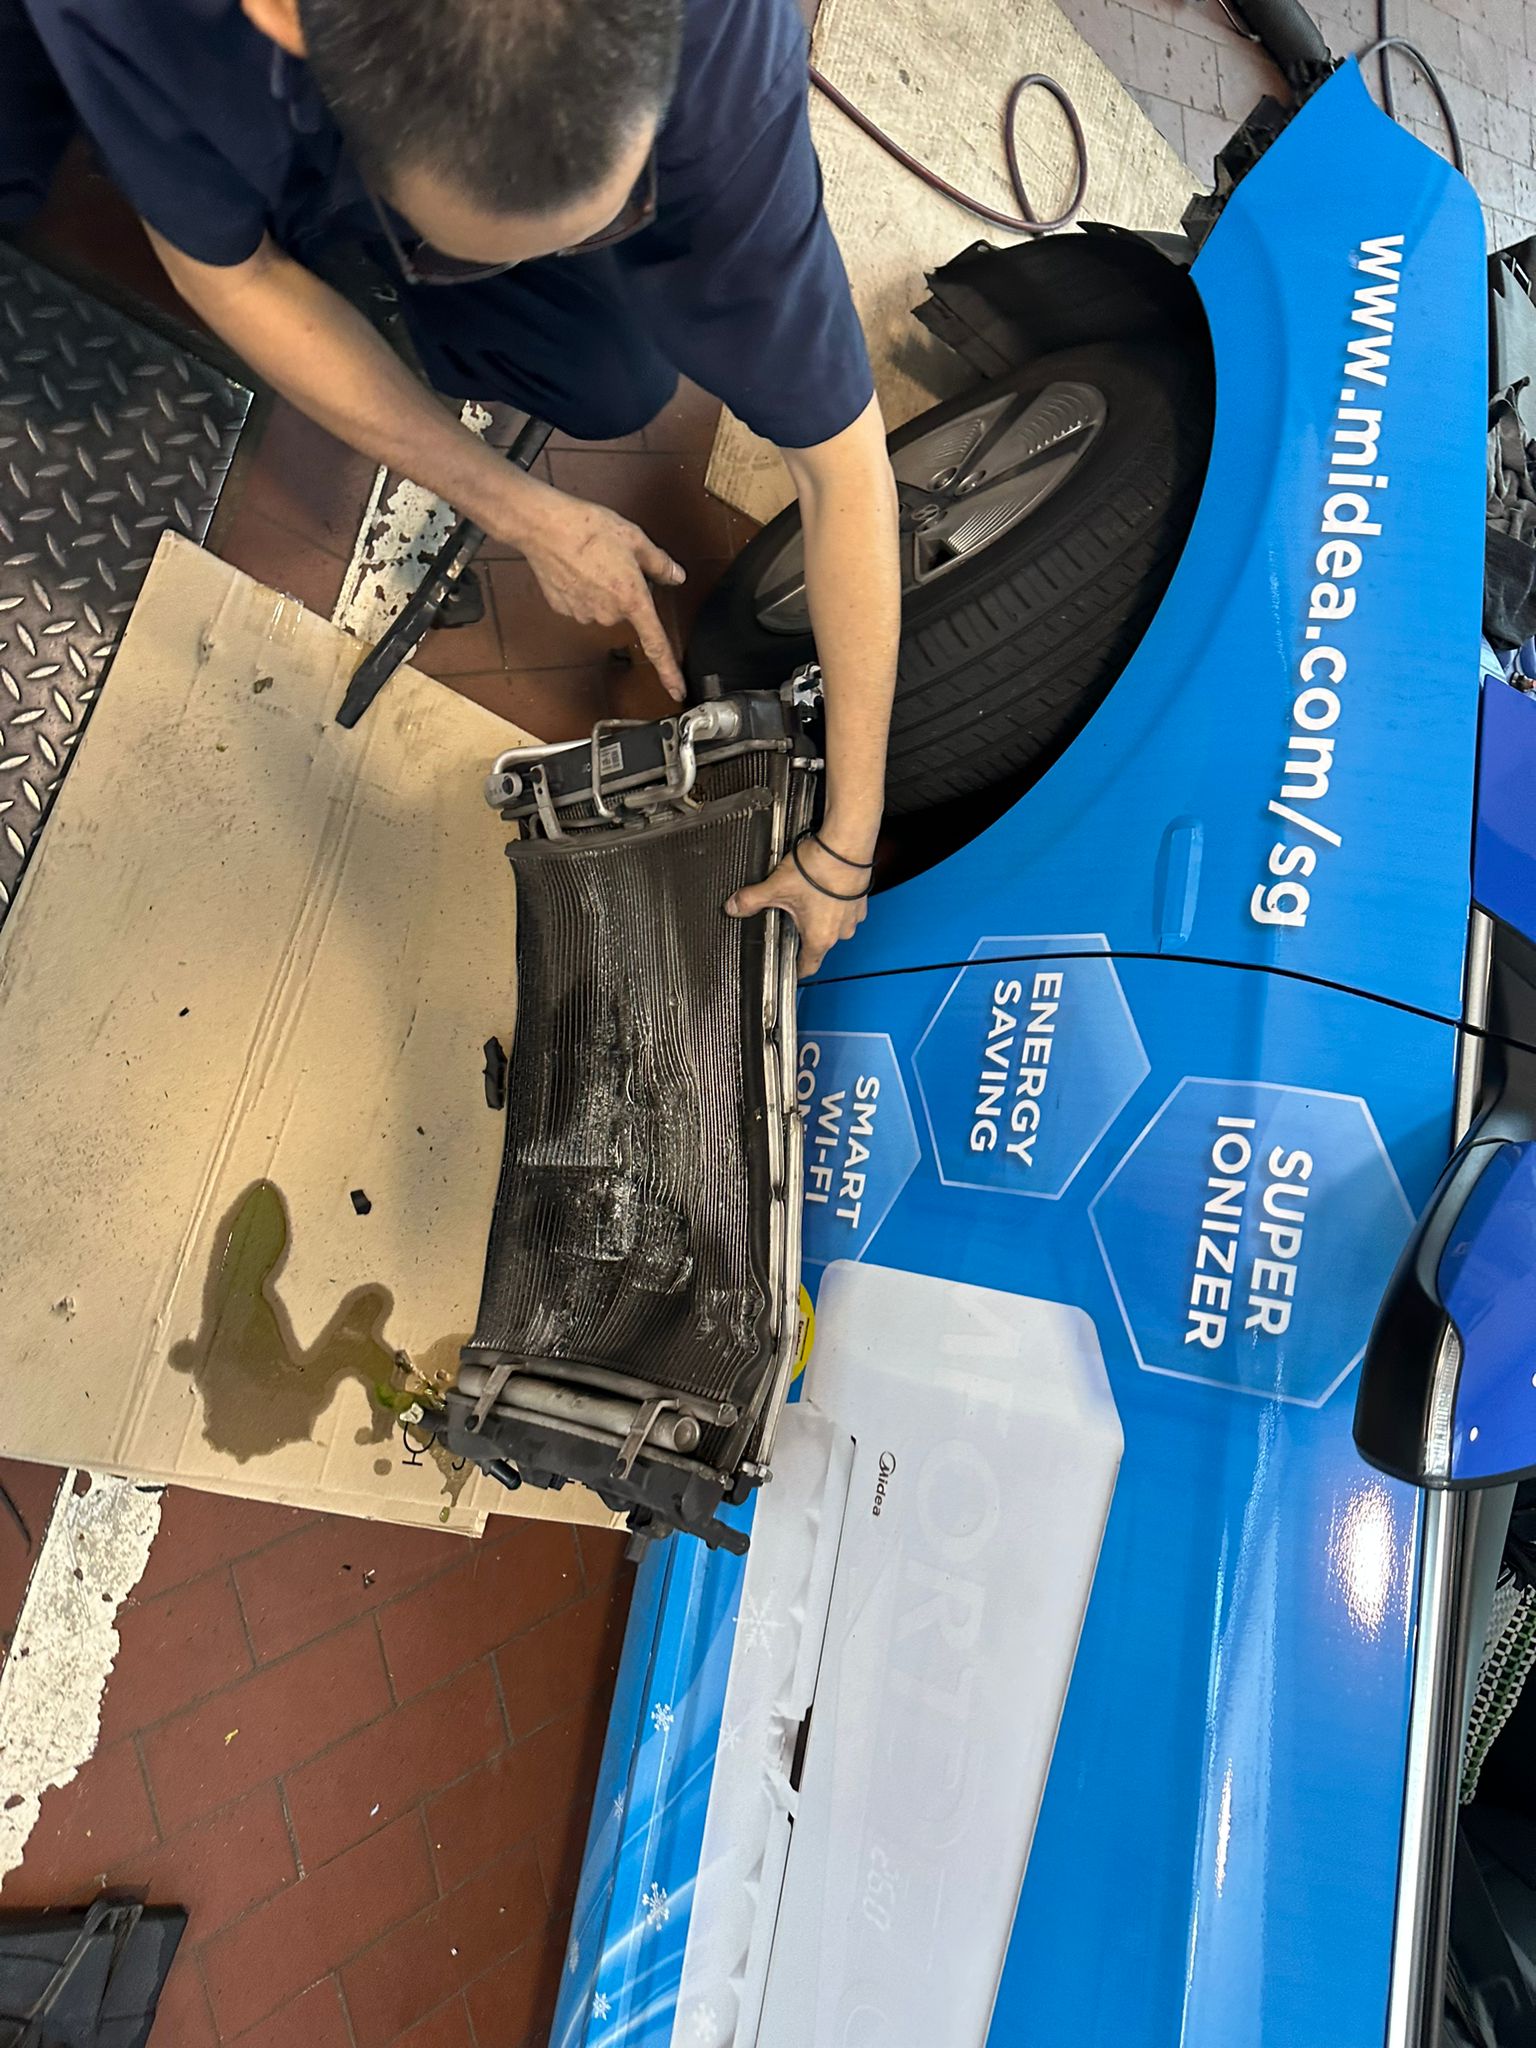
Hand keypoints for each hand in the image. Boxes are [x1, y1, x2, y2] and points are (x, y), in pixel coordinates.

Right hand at [514, 490, 686, 699]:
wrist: (544, 526)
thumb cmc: (587, 528)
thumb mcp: (635, 539)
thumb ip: (660, 563)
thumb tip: (676, 576)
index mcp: (632, 599)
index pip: (656, 645)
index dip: (669, 671)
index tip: (677, 691)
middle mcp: (608, 613)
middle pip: (626, 612)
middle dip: (625, 591)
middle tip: (615, 563)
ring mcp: (584, 614)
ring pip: (602, 607)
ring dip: (602, 589)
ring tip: (592, 560)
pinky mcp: (563, 609)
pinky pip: (581, 604)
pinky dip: (581, 589)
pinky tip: (575, 568)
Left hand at [725, 837, 869, 976]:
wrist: (846, 846)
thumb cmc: (819, 869)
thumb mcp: (776, 886)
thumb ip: (752, 900)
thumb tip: (733, 906)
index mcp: (819, 938)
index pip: (808, 967)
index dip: (796, 970)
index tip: (789, 969)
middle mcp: (840, 932)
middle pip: (818, 942)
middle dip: (803, 932)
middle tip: (789, 917)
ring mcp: (853, 916)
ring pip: (832, 925)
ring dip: (821, 916)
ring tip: (806, 897)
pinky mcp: (860, 900)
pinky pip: (844, 909)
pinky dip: (835, 902)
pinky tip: (823, 887)